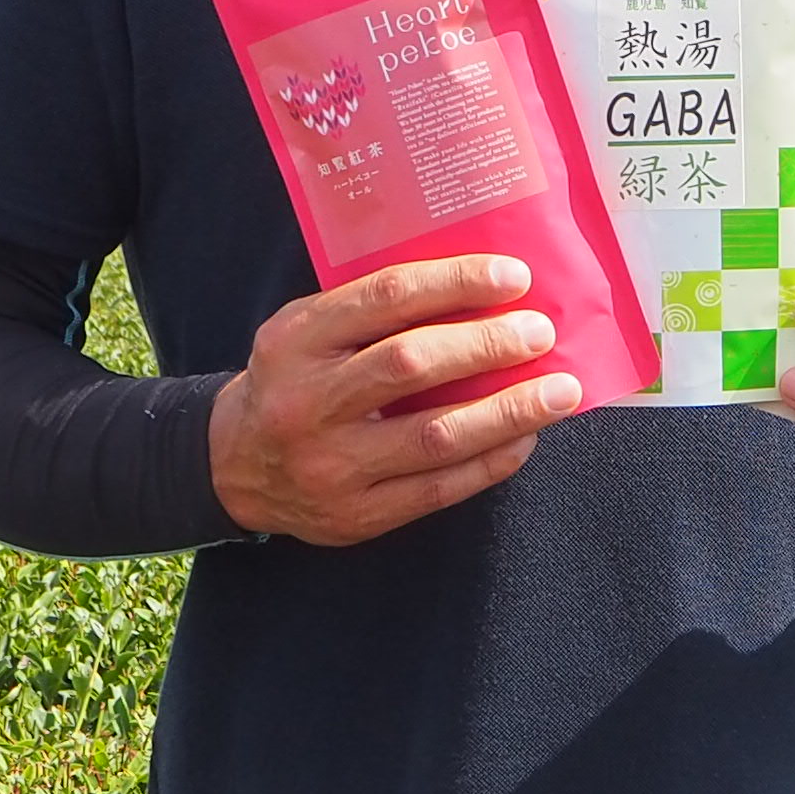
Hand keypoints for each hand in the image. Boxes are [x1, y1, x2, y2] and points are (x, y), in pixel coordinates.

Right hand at [210, 255, 586, 545]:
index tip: (514, 277)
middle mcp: (308, 401)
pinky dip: (490, 461)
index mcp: (296, 340)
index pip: (386, 299)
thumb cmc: (294, 380)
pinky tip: (525, 438)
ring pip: (435, 434)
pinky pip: (438, 489)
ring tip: (561, 391)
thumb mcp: (308, 331)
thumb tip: (481, 291)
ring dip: (509, 411)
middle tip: (541, 332)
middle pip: (412, 364)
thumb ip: (372, 311)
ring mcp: (330, 465)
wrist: (233, 466)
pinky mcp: (356, 516)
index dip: (456, 284)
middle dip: (488, 345)